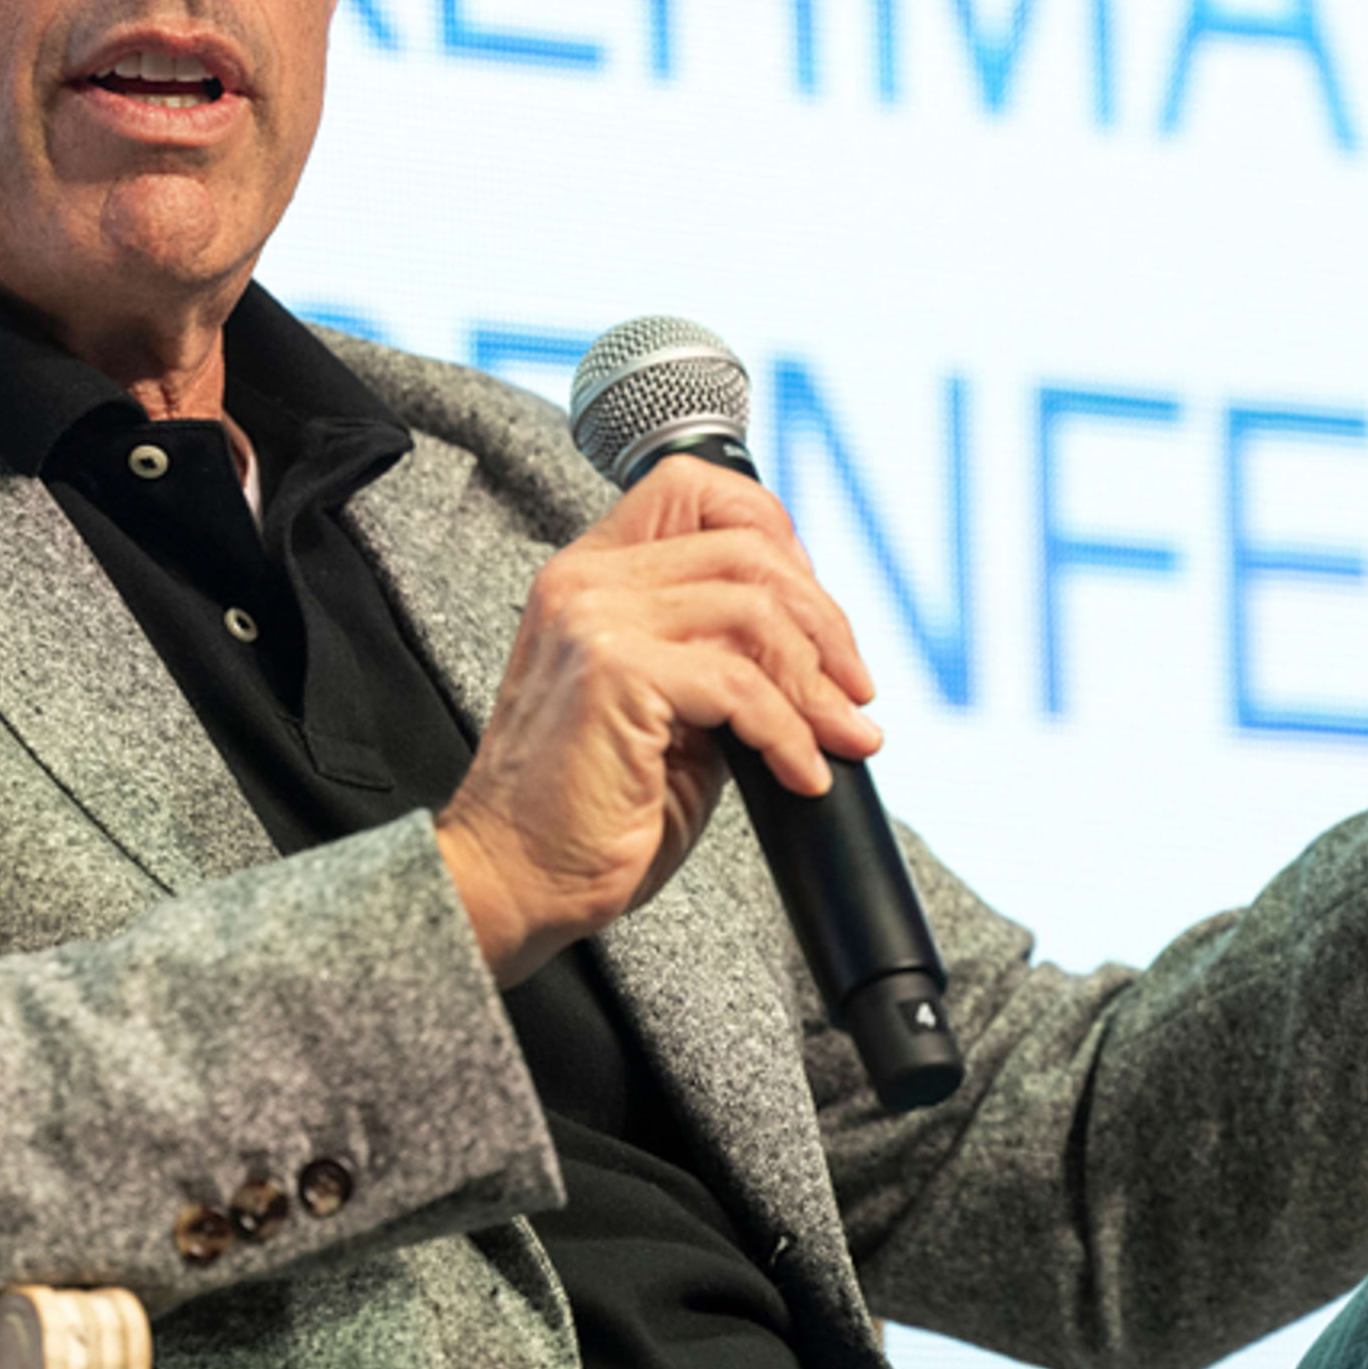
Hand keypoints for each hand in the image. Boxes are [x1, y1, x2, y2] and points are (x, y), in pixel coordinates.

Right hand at [438, 456, 882, 984]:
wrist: (515, 879)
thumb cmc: (587, 812)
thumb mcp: (671, 712)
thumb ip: (720, 657)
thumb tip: (813, 648)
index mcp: (590, 575)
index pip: (693, 489)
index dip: (774, 534)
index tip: (815, 615)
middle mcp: (585, 580)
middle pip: (745, 546)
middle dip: (822, 622)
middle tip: (852, 694)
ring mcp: (594, 618)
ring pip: (754, 609)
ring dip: (816, 683)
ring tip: (839, 739)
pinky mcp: (614, 671)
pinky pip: (741, 683)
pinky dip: (789, 734)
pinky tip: (800, 773)